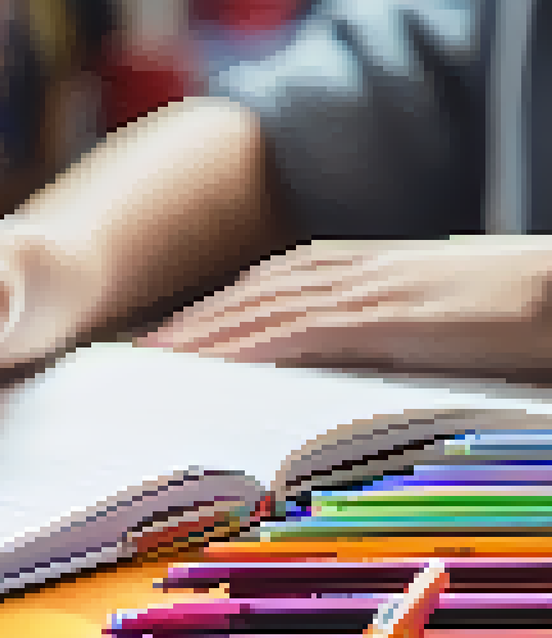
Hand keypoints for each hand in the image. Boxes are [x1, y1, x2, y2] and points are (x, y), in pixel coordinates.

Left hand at [141, 239, 551, 375]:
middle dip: (192, 322)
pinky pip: (293, 331)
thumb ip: (375, 332)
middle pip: (248, 294)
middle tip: (140, 349)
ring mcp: (360, 289)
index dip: (215, 310)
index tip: (174, 334)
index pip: (267, 286)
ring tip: (152, 357)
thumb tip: (340, 359)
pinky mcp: (376, 316)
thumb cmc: (505, 308)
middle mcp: (348, 269)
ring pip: (257, 309)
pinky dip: (243, 345)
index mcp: (358, 267)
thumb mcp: (424, 318)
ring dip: (200, 333)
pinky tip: (209, 363)